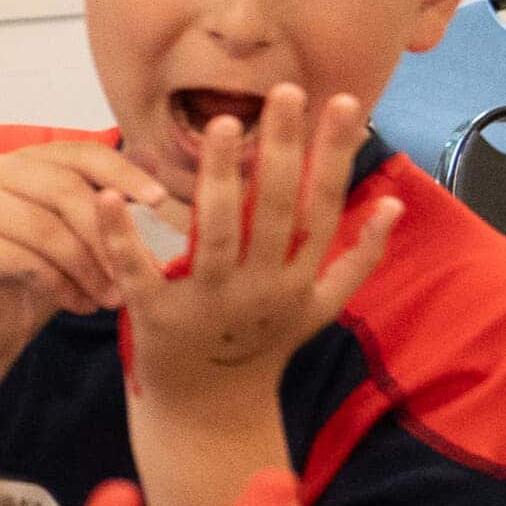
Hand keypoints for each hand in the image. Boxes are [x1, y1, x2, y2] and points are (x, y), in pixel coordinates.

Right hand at [0, 138, 173, 361]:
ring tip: (114, 299)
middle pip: (64, 189)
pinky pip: (27, 262)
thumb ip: (107, 194)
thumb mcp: (77, 233)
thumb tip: (153, 154)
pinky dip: (64, 288)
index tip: (161, 201)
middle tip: (138, 272)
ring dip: (90, 268)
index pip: (79, 153)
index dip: (123, 173)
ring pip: (47, 229)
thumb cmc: (32, 276)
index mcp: (20, 160)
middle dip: (107, 233)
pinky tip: (81, 306)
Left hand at [97, 87, 397, 399]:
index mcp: (298, 278)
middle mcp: (260, 288)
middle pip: (274, 210)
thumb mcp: (320, 307)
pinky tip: (111, 197)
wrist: (211, 413)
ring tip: (219, 124)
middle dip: (281, 149)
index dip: (335, 154)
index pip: (323, 206)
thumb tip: (394, 204)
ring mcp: (209, 303)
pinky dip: (123, 235)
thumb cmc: (263, 346)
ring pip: (218, 232)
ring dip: (219, 178)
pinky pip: (138, 271)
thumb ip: (358, 257)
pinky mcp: (156, 316)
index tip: (344, 101)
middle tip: (282, 91)